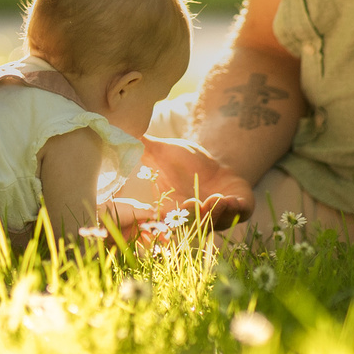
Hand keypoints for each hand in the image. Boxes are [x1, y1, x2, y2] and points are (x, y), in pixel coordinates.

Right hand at [140, 137, 254, 222]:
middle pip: (192, 224)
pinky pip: (238, 213)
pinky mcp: (238, 209)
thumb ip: (143, 147)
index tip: (164, 211)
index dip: (166, 219)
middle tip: (193, 203)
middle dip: (193, 215)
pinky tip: (231, 199)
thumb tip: (114, 128)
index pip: (166, 220)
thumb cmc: (183, 163)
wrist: (215, 167)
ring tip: (217, 199)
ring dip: (215, 212)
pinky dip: (236, 209)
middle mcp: (193, 217)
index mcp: (171, 208)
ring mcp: (217, 216)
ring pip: (215, 221)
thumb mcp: (161, 152)